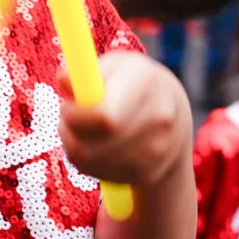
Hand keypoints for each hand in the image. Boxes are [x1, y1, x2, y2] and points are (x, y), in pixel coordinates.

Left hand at [59, 52, 192, 189]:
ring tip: (83, 129)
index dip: (76, 116)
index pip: (104, 116)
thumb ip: (86, 70)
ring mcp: (157, 150)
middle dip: (69, 131)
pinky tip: (98, 145)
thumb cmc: (131, 84)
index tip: (68, 106)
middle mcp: (158, 117)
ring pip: (89, 160)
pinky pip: (99, 173)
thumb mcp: (113, 65)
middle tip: (69, 117)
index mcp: (145, 81)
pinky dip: (89, 161)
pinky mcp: (149, 174)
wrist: (175, 118)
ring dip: (74, 145)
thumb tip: (64, 80)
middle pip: (91, 144)